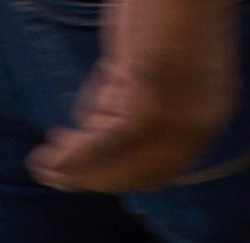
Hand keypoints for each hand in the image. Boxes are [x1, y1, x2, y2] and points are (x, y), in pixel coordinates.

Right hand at [31, 0, 238, 190]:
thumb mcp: (154, 57)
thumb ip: (131, 89)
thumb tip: (93, 121)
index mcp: (207, 115)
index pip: (160, 167)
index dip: (118, 173)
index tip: (84, 165)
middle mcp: (197, 127)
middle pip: (139, 177)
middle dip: (93, 179)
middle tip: (54, 171)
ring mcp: (175, 121)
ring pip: (118, 166)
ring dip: (76, 171)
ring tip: (42, 165)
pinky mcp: (149, 106)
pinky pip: (103, 144)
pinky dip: (73, 156)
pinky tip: (50, 157)